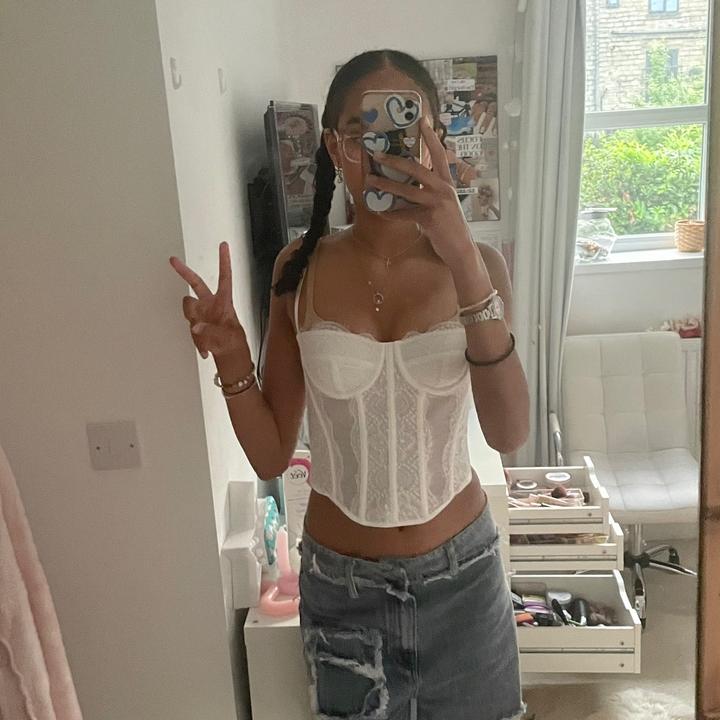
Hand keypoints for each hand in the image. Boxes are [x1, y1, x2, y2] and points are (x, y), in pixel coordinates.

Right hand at [168, 241, 246, 359]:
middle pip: (196, 283)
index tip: (224, 245)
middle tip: (173, 260)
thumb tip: (196, 327)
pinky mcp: (194, 321)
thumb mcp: (226, 337)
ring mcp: (201, 311)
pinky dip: (197, 340)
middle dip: (184, 272)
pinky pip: (189, 327)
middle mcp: (211, 303)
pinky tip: (206, 348)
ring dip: (194, 324)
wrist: (227, 352)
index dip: (224, 261)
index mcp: (224, 301)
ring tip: (208, 341)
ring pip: (188, 309)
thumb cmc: (232, 340)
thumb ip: (210, 331)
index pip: (225, 278)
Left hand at [364, 116, 477, 269]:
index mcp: (447, 183)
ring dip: (386, 185)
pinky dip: (390, 213)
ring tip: (371, 180)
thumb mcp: (443, 204)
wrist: (461, 249)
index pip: (440, 155)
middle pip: (417, 169)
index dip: (431, 137)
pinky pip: (404, 213)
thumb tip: (408, 188)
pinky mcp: (430, 218)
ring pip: (407, 190)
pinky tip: (380, 211)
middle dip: (395, 161)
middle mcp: (443, 189)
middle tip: (378, 154)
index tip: (422, 120)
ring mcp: (437, 203)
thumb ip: (429, 193)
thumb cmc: (449, 227)